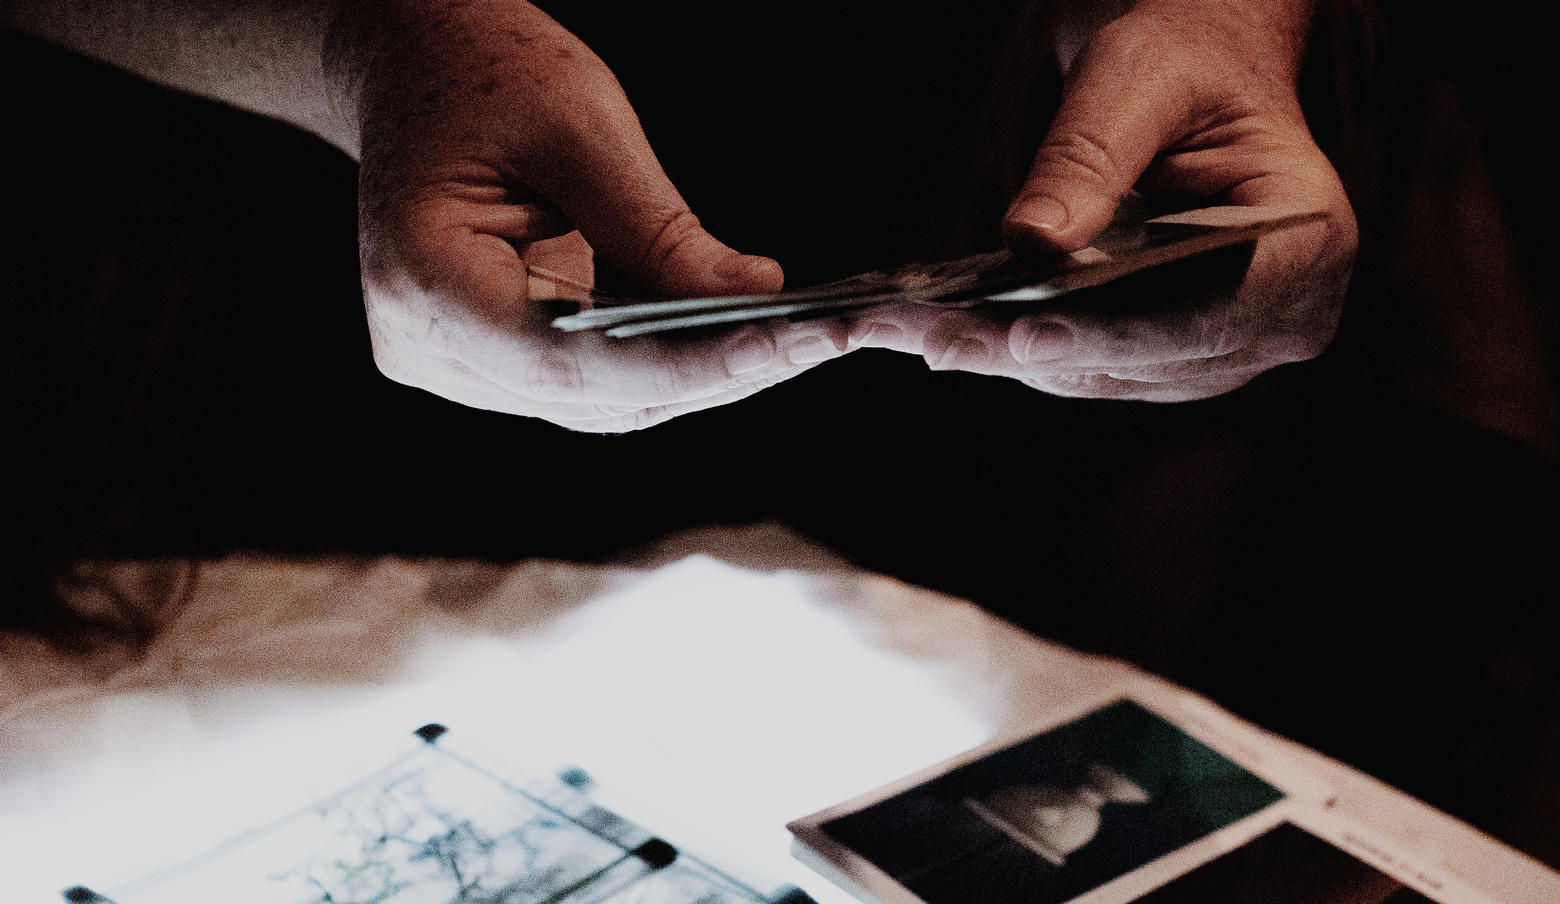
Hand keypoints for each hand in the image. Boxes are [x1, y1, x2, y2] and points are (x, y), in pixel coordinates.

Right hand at [334, 0, 847, 430]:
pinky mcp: (487, 363)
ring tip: (787, 338)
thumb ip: (660, 227)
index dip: (680, 362)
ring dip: (696, 373)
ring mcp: (451, 363)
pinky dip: (663, 361)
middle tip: (814, 340)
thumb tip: (757, 296)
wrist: (419, 68)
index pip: (567, 357)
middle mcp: (425, 343)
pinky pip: (593, 383)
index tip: (776, 345)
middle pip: (593, 394)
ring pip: (601, 402)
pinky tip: (729, 334)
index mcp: (422, 276)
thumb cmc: (483, 73)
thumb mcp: (581, 125)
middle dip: (709, 370)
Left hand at [849, 0, 1356, 400]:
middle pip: (1145, 359)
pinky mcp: (1174, 360)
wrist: (1193, 79)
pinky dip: (1018, 350)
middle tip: (933, 337)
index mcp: (1309, 240)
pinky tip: (951, 331)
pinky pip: (1090, 368)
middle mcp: (1283, 316)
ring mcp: (1230, 350)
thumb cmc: (1183, 66)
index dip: (1116, 336)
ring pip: (1104, 375)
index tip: (1027, 336)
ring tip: (918, 332)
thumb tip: (1032, 241)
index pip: (1208, 315)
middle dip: (1032, 348)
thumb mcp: (1136, 83)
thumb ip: (1088, 159)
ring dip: (1008, 356)